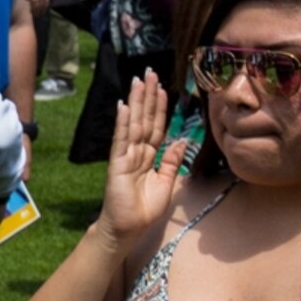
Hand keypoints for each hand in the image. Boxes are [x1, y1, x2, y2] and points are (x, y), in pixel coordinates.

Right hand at [97, 70, 186, 247]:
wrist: (128, 228)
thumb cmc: (144, 209)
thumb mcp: (167, 183)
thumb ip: (172, 161)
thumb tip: (182, 140)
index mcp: (150, 156)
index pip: (156, 127)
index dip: (160, 108)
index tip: (164, 88)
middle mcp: (137, 152)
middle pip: (145, 119)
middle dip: (148, 96)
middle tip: (150, 73)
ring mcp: (126, 156)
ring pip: (135, 124)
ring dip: (137, 101)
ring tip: (138, 81)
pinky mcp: (118, 164)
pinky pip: (122, 140)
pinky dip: (124, 123)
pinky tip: (125, 106)